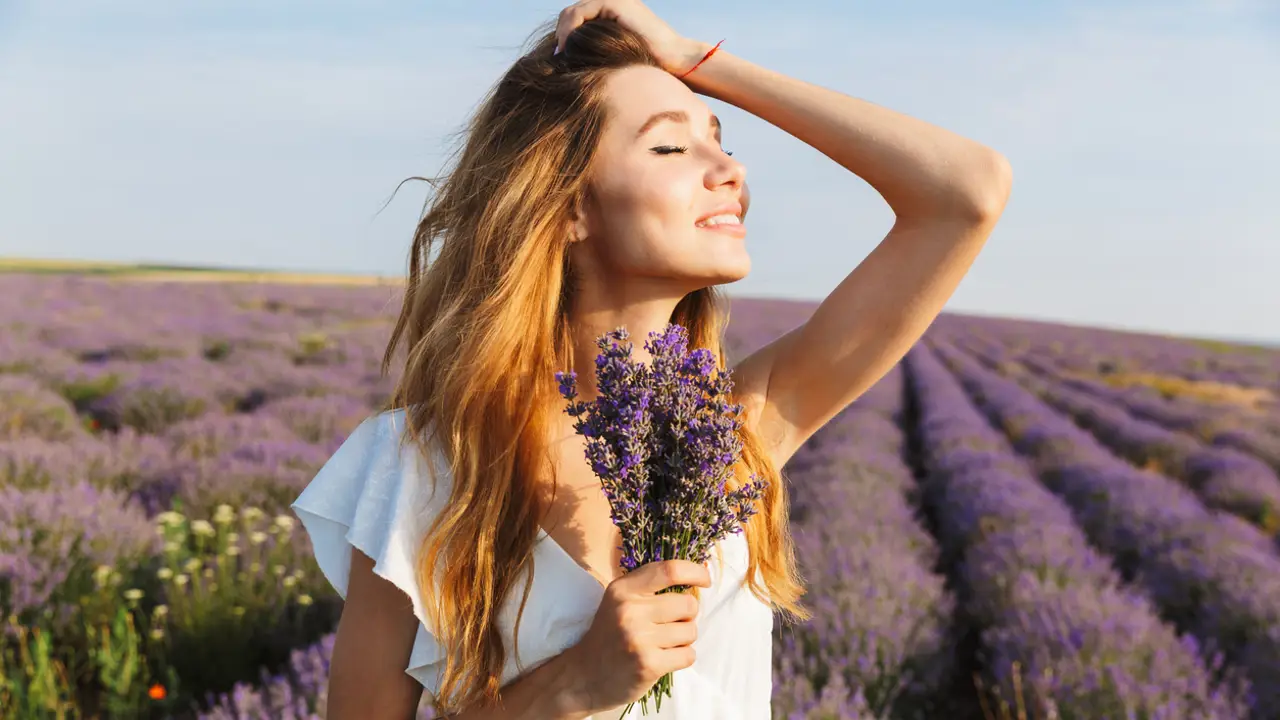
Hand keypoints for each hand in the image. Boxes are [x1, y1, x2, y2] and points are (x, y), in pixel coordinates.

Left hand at [553, 0, 705, 75]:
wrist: (673, 59)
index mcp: (611, 10)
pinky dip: (570, 31)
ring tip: (562, 55)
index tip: (559, 58)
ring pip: (572, 12)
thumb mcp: (615, 55)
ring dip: (563, 34)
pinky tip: (569, 48)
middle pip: (571, 13)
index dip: (564, 36)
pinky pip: (580, 13)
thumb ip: (596, 49)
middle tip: (557, 57)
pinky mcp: (614, 3)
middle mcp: (611, 0)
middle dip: (561, 34)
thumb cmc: (647, 65)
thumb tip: (566, 59)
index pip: (576, 18)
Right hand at [561, 559, 711, 713]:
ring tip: (662, 644)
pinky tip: (663, 659)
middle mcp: (630, 610)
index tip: (704, 580)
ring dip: (684, 639)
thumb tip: (698, 577)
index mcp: (623, 590)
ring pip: (691, 631)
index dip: (695, 572)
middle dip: (687, 616)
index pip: (670, 570)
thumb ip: (650, 588)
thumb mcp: (619, 601)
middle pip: (688, 604)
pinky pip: (688, 655)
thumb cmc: (609, 635)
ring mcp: (639, 639)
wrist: (583, 676)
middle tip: (670, 625)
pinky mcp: (648, 665)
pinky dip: (682, 658)